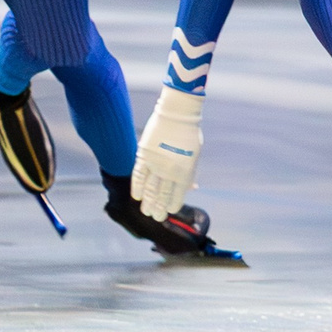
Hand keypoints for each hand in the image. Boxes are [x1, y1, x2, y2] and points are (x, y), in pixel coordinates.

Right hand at [132, 87, 205, 215]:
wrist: (177, 114)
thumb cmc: (189, 133)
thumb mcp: (194, 155)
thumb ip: (190, 172)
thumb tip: (192, 187)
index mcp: (185, 172)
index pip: (177, 195)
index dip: (172, 205)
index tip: (169, 211)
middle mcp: (170, 171)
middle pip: (162, 195)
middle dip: (158, 208)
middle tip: (155, 217)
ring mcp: (156, 164)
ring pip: (149, 189)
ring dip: (147, 202)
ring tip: (145, 212)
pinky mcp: (144, 155)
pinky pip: (139, 175)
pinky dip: (137, 186)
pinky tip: (136, 196)